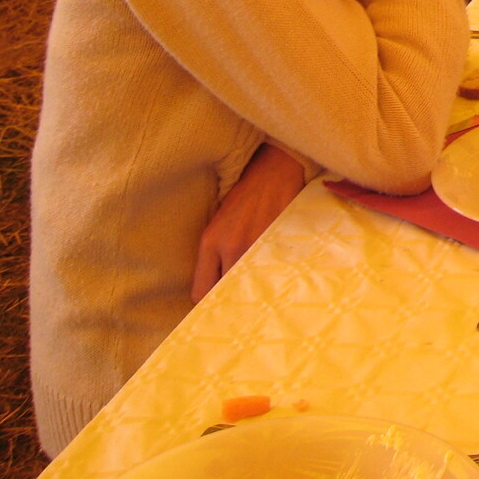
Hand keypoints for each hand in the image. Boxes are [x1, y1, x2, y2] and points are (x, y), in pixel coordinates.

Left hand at [192, 144, 306, 300]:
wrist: (275, 170)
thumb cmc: (246, 195)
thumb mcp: (220, 222)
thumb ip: (215, 253)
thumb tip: (216, 286)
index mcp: (210, 242)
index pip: (201, 292)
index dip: (209, 303)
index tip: (216, 308)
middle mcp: (230, 246)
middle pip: (226, 293)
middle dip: (232, 301)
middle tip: (239, 307)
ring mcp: (256, 245)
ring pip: (250, 286)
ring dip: (253, 290)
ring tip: (259, 294)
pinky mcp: (278, 242)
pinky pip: (271, 273)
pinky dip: (272, 277)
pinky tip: (276, 276)